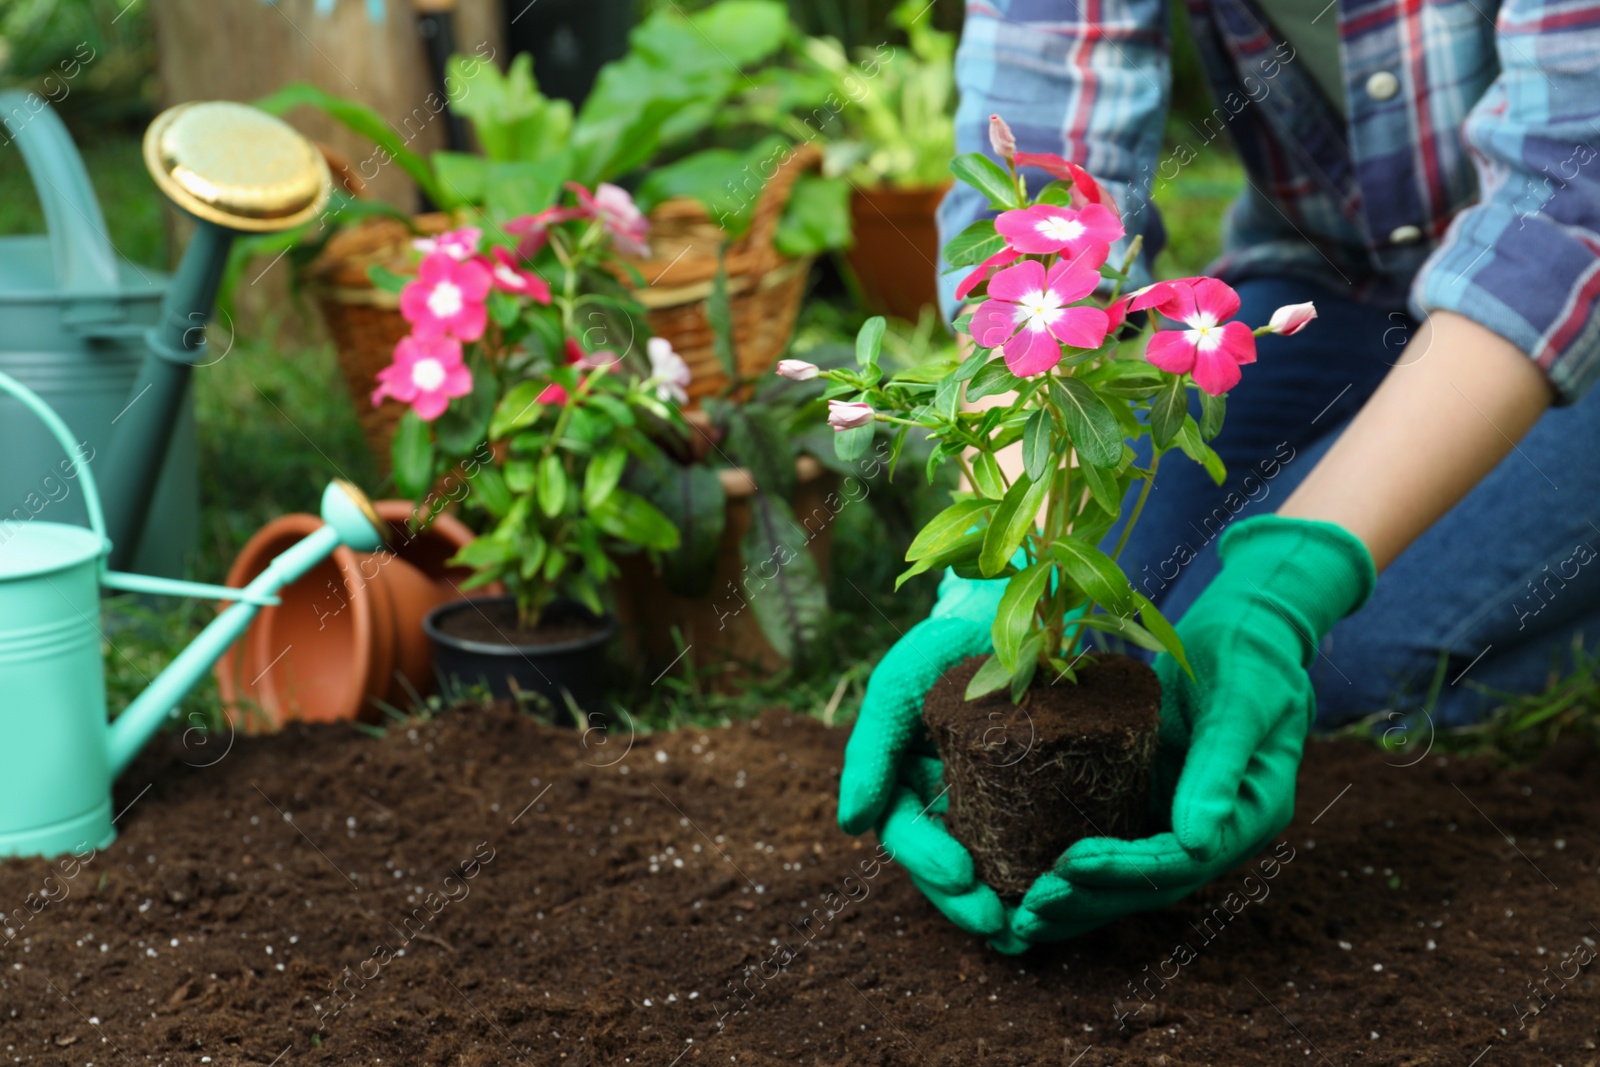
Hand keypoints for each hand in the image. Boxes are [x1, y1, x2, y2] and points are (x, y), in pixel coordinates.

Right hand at [838, 571, 1009, 936]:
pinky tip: (1061, 903)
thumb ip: (870, 748)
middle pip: (946, 865)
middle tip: (996, 924)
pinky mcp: (1037, 798)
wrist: (1016, 607)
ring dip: (1001, 905)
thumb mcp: (900, 686)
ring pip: (988, 868)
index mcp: (905, 780)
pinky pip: (1034, 847)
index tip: (962, 876)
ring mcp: (990, 802)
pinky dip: (1039, 880)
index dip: (928, 862)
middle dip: (964, 902)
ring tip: (1024, 931)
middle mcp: (944, 799)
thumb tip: (851, 826)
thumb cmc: (945, 645)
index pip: (907, 832)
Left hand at [997, 516, 1374, 951]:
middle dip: (1090, 900)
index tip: (1069, 865)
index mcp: (1251, 816)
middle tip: (1029, 910)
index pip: (1181, 861)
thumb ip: (1219, 766)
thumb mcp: (1242, 701)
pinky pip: (1113, 844)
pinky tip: (1028, 878)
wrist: (1249, 633)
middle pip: (1150, 885)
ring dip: (1078, 900)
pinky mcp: (1152, 801)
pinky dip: (1076, 869)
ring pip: (1128, 878)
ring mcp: (1182, 821)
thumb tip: (1196, 840)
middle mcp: (1216, 832)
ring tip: (1021, 916)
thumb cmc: (1251, 658)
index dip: (1125, 870)